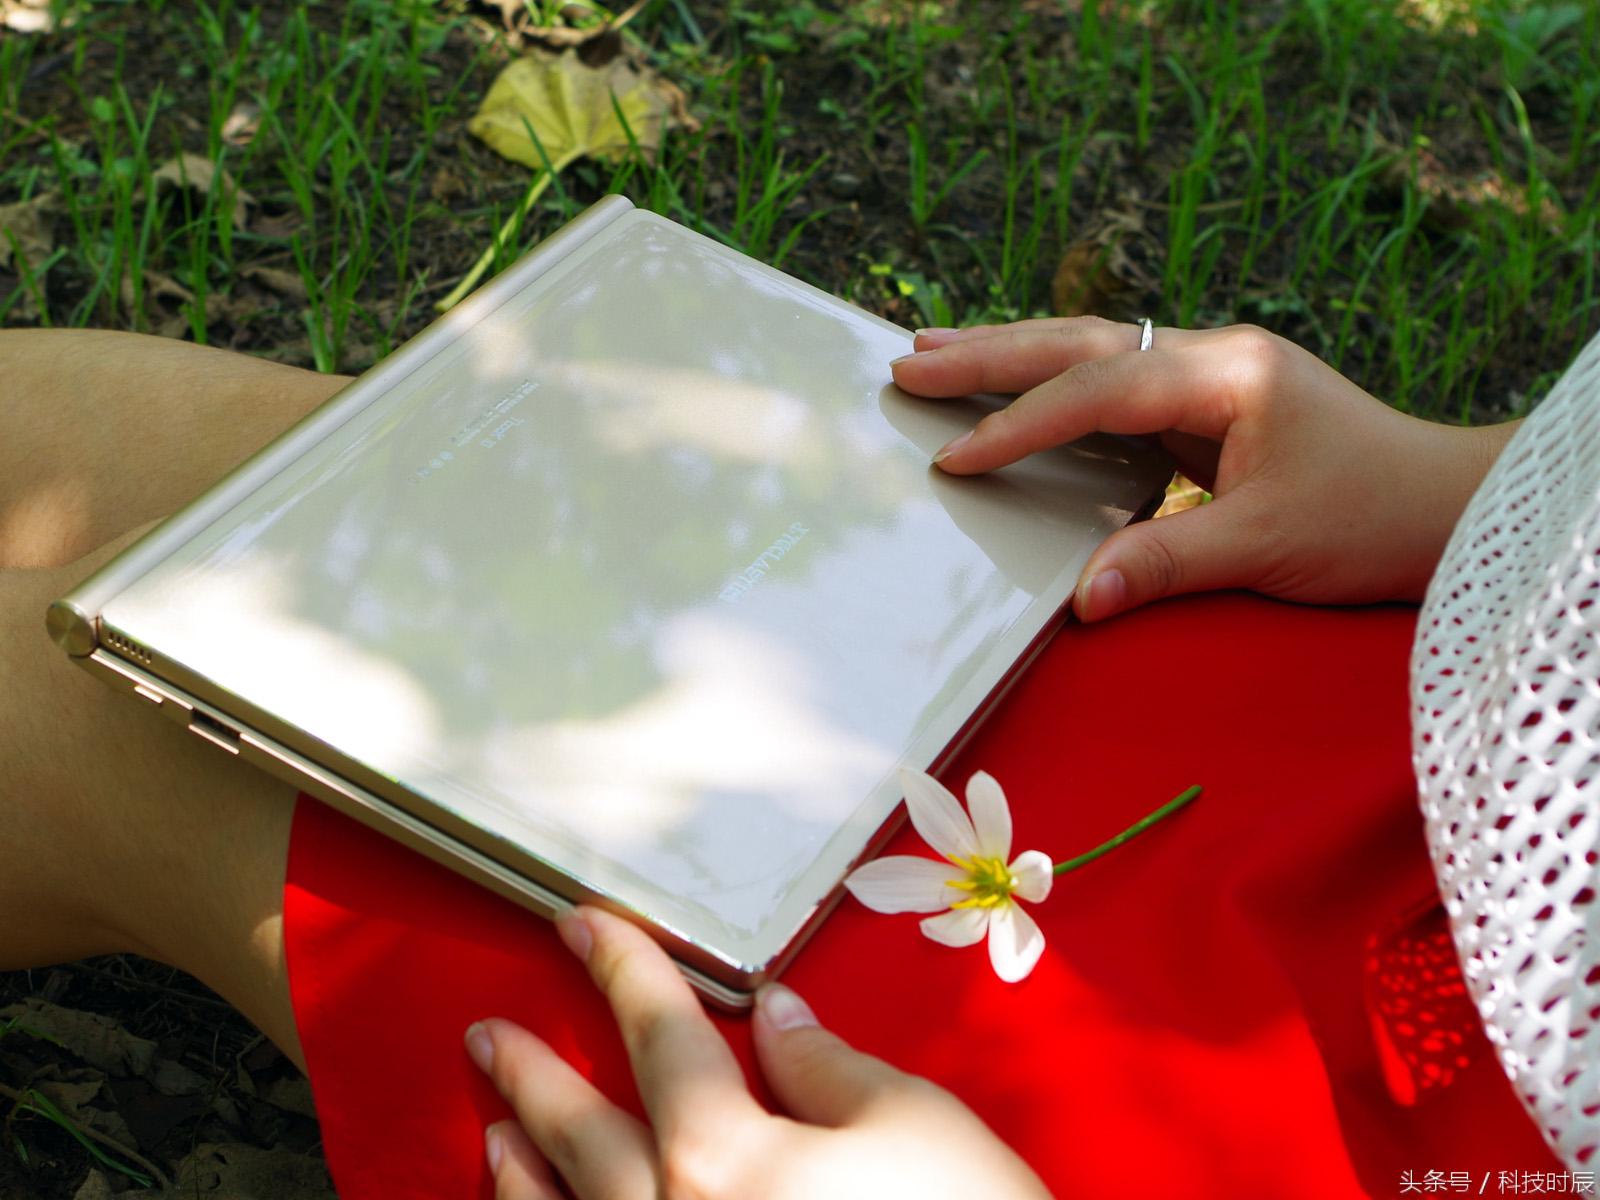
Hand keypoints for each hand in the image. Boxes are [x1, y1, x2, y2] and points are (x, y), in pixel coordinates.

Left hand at [465, 907, 1050, 1199]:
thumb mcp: (915, 1125)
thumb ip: (828, 1066)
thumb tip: (776, 1018)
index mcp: (726, 1157)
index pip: (660, 1035)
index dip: (622, 970)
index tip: (585, 928)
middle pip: (584, 1134)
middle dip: (532, 1077)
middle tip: (489, 1037)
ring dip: (524, 1175)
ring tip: (495, 1134)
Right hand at [894, 318, 1517, 620]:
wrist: (1446, 507)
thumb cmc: (1372, 519)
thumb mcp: (1267, 547)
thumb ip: (1167, 563)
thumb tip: (1078, 599)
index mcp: (1228, 374)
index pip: (1099, 392)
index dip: (1021, 424)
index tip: (957, 456)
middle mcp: (1216, 355)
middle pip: (1082, 343)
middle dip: (992, 352)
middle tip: (908, 359)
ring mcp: (1214, 371)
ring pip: (1093, 350)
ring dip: (1014, 353)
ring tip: (934, 352)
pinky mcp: (1211, 400)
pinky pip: (1114, 383)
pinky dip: (1054, 384)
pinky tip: (1015, 389)